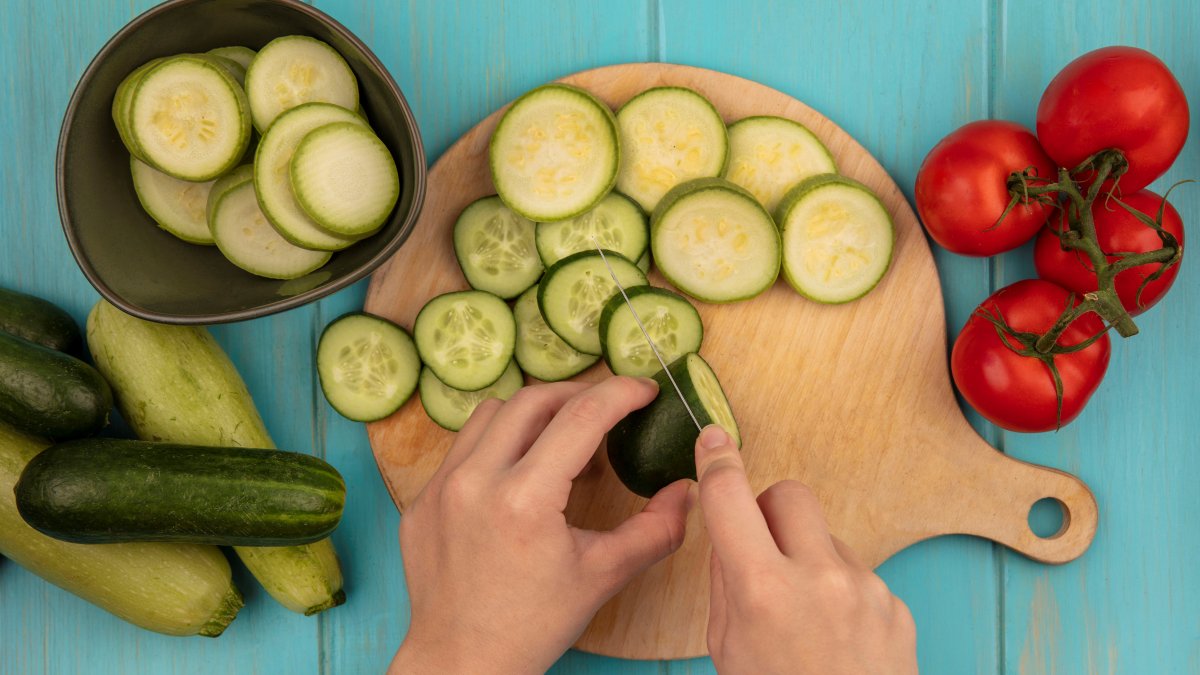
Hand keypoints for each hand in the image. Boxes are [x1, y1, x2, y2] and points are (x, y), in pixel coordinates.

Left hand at [390, 377, 692, 674]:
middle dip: (578, 395)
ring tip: (562, 439)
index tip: (644, 391)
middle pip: (534, 400)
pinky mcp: (422, 498)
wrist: (462, 661)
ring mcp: (441, 487)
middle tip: (607, 409)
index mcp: (524, 500)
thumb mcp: (603, 576)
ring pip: (492, 413)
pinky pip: (463, 446)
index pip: (582, 416)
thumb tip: (686, 490)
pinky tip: (520, 472)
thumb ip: (655, 530)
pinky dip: (498, 443)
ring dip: (533, 413)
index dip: (621, 393)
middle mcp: (476, 481)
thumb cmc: (532, 624)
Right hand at [695, 425, 917, 674]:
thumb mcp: (727, 648)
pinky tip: (835, 637)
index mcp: (763, 590)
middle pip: (789, 494)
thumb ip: (726, 583)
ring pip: (825, 538)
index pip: (731, 496)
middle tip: (761, 548)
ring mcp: (866, 589)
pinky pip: (857, 573)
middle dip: (768, 510)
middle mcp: (819, 578)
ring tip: (804, 619)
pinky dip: (840, 593)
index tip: (713, 440)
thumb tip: (731, 536)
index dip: (717, 460)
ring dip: (807, 559)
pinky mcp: (896, 604)